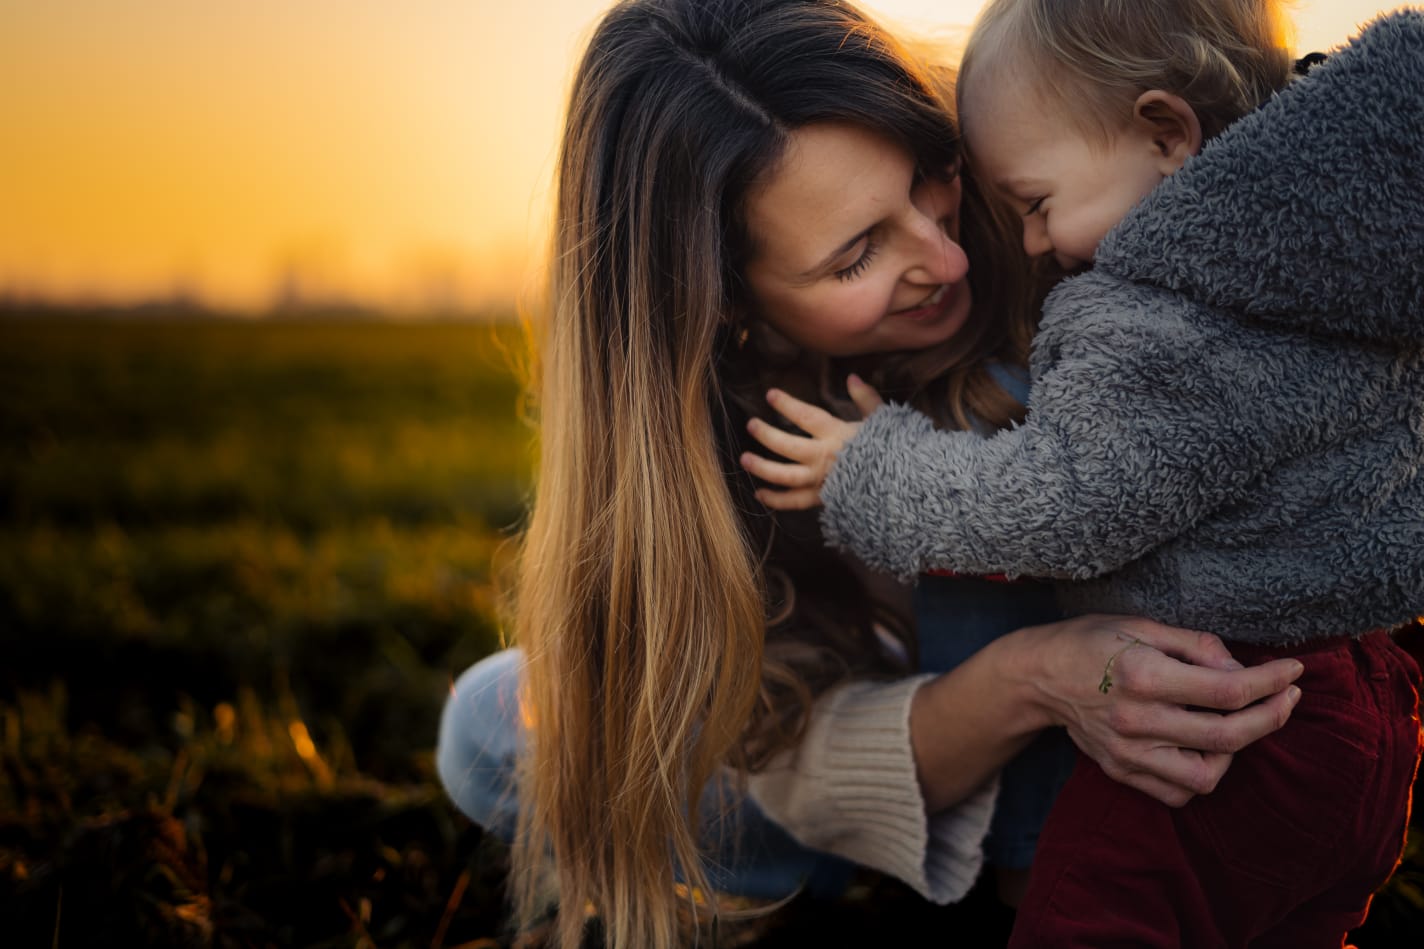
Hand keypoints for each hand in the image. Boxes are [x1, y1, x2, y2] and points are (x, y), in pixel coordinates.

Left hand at [739, 374, 884, 509]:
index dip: (786, 404)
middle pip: (787, 445)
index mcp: (837, 435)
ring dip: (762, 468)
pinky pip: (794, 502)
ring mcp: (820, 480)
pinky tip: (759, 494)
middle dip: (766, 435)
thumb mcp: (883, 421)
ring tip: (744, 460)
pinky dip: (776, 500)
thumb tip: (852, 377)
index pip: (806, 416)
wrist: (903, 487)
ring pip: (784, 475)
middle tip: (751, 425)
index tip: (770, 395)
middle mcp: (823, 457)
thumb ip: (865, 398)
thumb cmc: (893, 452)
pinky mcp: (822, 500)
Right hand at [1026, 615, 1303, 806]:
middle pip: (1228, 735)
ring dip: (1236, 752)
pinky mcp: (1121, 770)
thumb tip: (1242, 667)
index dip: (1270, 680)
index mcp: (1143, 676)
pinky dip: (1202, 776)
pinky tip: (1206, 748)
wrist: (1037, 675)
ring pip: (1206, 775)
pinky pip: (1177, 792)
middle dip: (1270, 717)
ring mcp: (1127, 752)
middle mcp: (1137, 720)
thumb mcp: (1142, 626)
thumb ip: (1195, 646)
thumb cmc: (1091, 641)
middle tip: (1287, 698)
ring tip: (1239, 724)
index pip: (1227, 689)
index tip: (1292, 670)